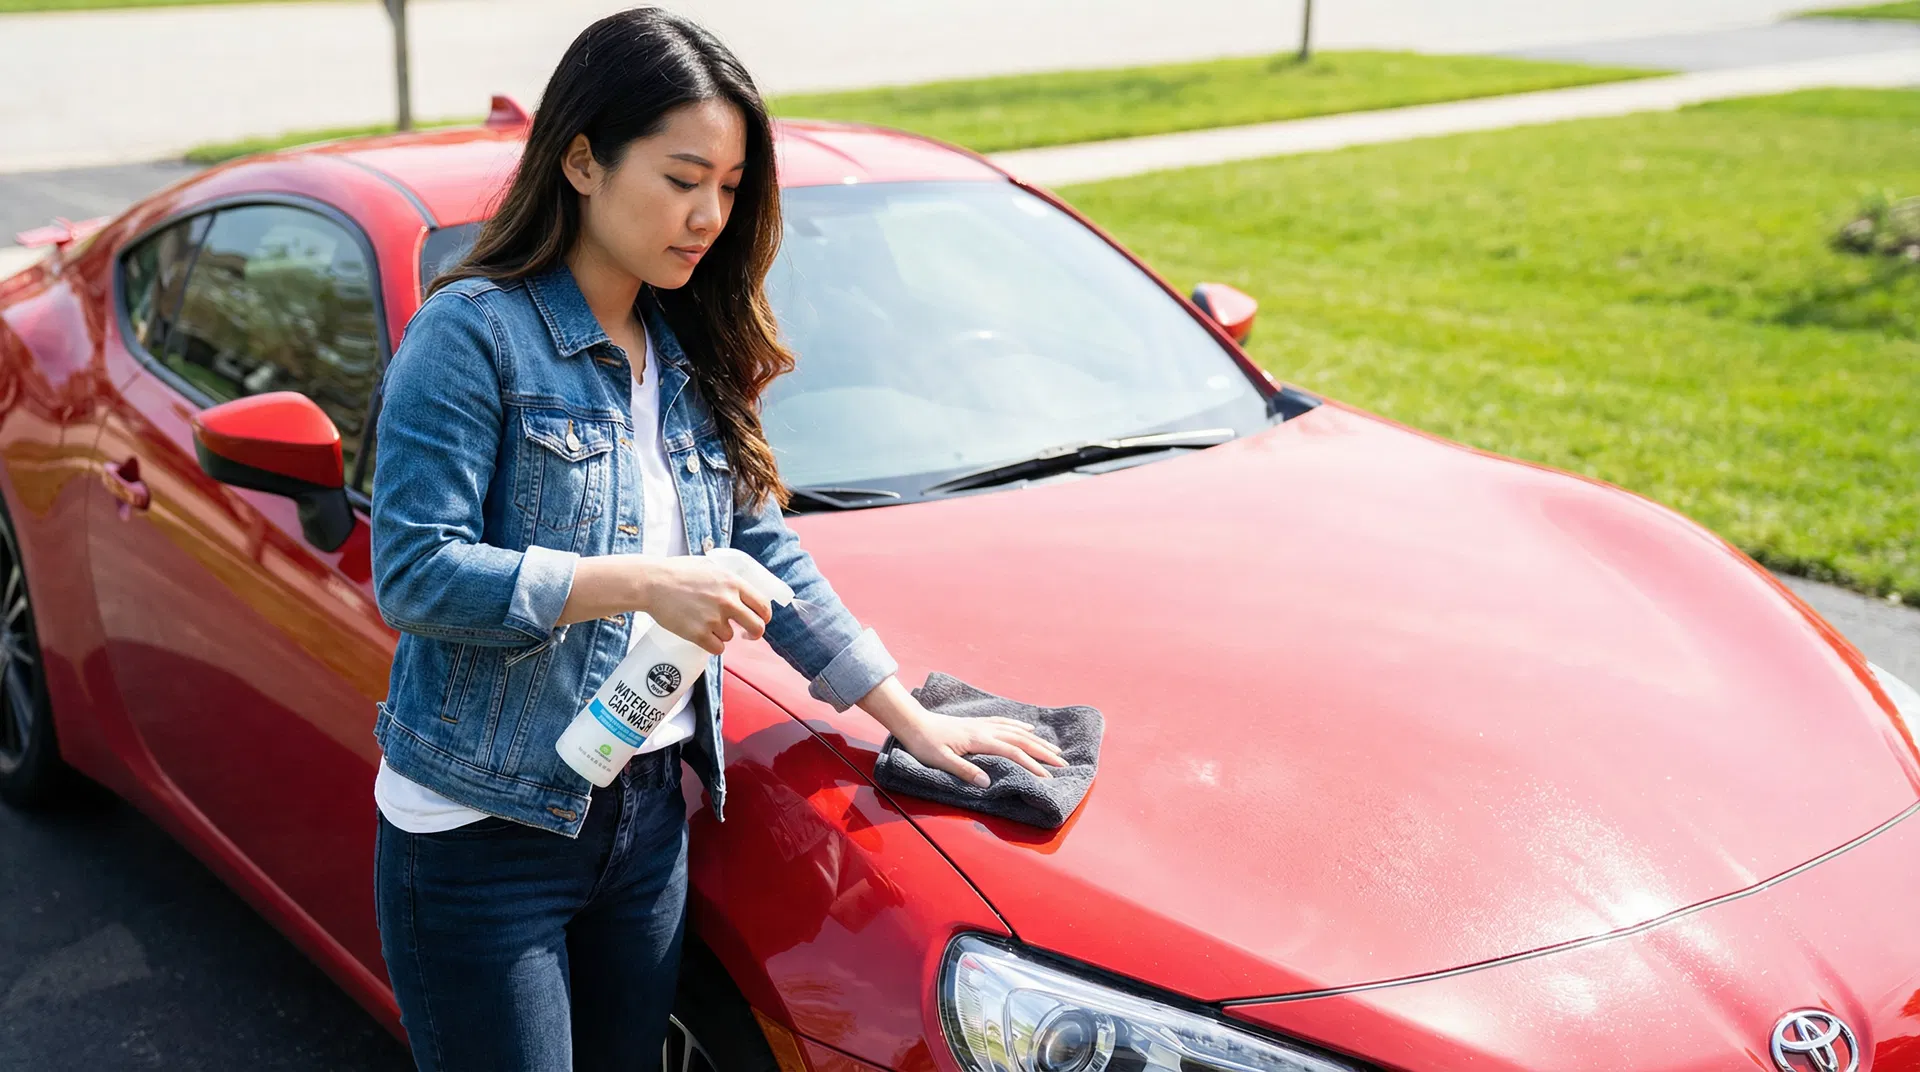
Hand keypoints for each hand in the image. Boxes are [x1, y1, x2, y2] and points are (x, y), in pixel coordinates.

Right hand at [633, 557, 771, 653]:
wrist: (652, 583)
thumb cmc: (678, 572)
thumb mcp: (710, 566)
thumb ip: (729, 580)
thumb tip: (744, 592)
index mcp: (733, 583)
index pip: (763, 605)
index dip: (764, 616)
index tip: (759, 620)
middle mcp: (727, 601)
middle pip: (757, 627)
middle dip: (753, 634)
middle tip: (746, 635)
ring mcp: (713, 619)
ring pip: (730, 637)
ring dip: (721, 633)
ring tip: (702, 621)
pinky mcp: (699, 634)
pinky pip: (717, 649)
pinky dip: (711, 645)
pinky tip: (701, 634)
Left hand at [858, 678, 1068, 787]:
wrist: (912, 722)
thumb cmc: (924, 744)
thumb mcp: (941, 761)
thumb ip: (964, 770)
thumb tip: (987, 783)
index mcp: (979, 740)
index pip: (1012, 753)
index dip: (1031, 765)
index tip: (1047, 777)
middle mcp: (986, 730)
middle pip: (1022, 741)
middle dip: (1044, 753)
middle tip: (1063, 764)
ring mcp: (983, 725)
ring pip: (1017, 732)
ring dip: (1037, 741)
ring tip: (1055, 749)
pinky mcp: (978, 724)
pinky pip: (1006, 724)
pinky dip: (1020, 727)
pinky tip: (1028, 730)